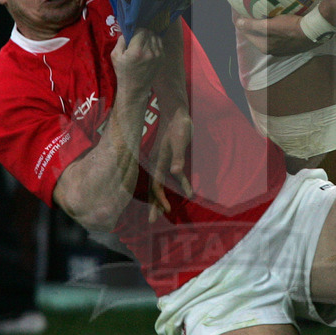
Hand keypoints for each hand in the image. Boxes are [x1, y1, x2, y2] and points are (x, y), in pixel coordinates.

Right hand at [111, 29, 162, 90]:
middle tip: (136, 39)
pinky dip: (154, 42)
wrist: (135, 89)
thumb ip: (121, 40)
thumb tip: (127, 30)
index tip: (131, 35)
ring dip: (149, 36)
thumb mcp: (115, 55)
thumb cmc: (123, 72)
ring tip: (142, 43)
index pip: (140, 30)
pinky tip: (147, 48)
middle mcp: (149, 52)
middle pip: (149, 32)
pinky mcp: (162, 58)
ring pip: (155, 36)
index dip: (135, 30)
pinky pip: (160, 43)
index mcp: (137, 51)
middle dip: (142, 33)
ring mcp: (158, 55)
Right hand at [148, 105, 193, 221]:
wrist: (176, 113)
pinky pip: (169, 176)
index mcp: (159, 162)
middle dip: (153, 205)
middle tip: (152, 221)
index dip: (160, 199)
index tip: (165, 210)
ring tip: (162, 211)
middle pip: (154, 188)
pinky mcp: (168, 158)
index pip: (157, 186)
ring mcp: (162, 161)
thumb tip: (175, 173)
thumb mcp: (180, 141)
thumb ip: (178, 157)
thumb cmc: (179, 126)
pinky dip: (175, 185)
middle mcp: (158, 164)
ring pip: (159, 183)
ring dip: (160, 198)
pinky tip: (183, 191)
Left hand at [234, 13, 319, 54]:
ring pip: (266, 35)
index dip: (242, 22)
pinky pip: (276, 34)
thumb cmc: (290, 28)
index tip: (239, 10)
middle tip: (248, 10)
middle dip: (251, 24)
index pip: (246, 33)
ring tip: (260, 13)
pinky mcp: (290, 43)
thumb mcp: (269, 26)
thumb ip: (253, 25)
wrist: (314, 31)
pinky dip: (272, 27)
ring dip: (262, 25)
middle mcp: (271, 50)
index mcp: (264, 47)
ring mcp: (281, 48)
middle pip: (256, 34)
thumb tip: (237, 23)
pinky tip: (274, 19)